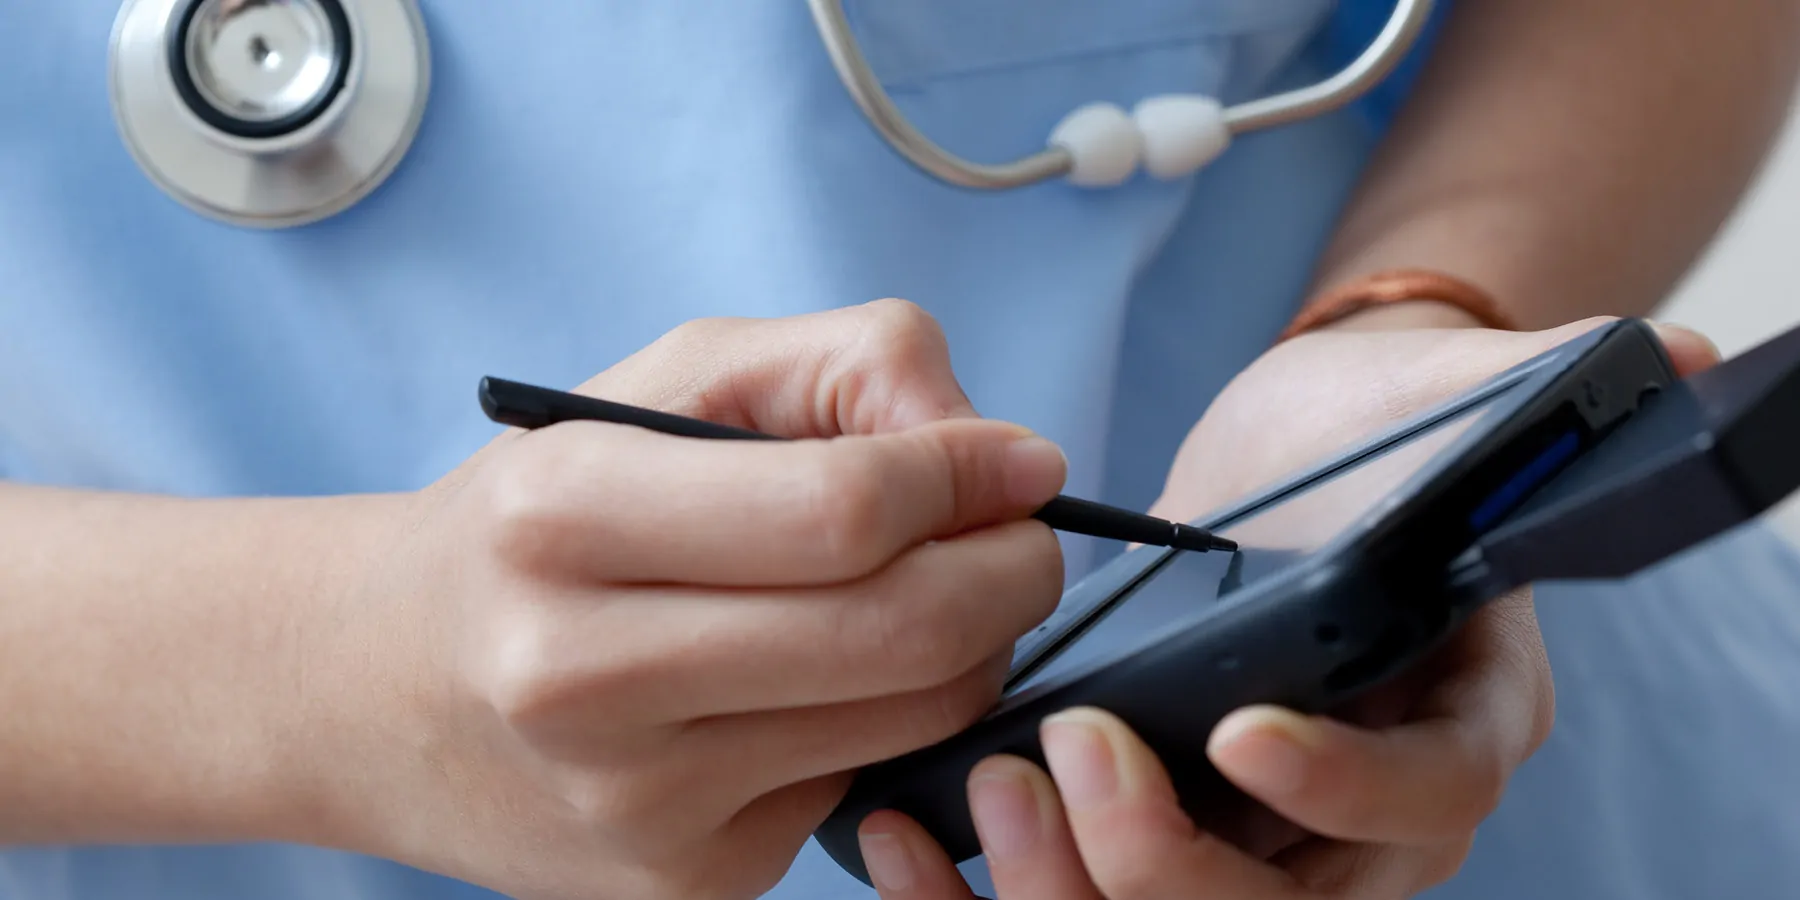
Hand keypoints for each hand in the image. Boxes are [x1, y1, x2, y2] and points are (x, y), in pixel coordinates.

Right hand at [300, 300, 1069, 899]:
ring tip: (931, 593)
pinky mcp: (683, 878)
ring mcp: (636, 800)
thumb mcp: (664, 381)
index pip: (842, 509)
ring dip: (974, 645)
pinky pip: (864, 782)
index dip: (968, 478)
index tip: (1021, 460)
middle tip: (1022, 535)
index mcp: (564, 516)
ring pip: (914, 717)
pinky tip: (824, 683)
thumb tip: (1003, 456)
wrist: (377, 689)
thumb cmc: (540, 516)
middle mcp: (582, 674)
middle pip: (902, 629)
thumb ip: (841, 370)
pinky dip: (887, 720)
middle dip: (1012, 570)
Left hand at [853, 313, 1720, 898]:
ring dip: (1070, 888)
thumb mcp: (1453, 398)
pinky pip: (1081, 892)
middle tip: (1066, 764)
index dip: (1343, 787)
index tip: (1244, 730)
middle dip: (1166, 863)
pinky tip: (908, 839)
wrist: (1293, 456)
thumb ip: (1538, 391)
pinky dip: (992, 890)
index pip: (1427, 797)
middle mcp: (1360, 807)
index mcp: (1456, 717)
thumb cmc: (1377, 430)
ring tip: (990, 793)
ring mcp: (1253, 828)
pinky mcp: (1156, 817)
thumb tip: (1671, 357)